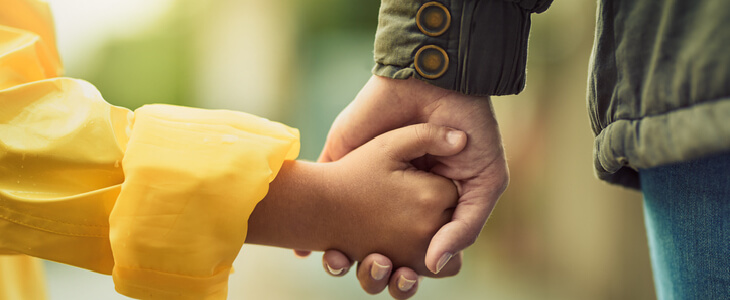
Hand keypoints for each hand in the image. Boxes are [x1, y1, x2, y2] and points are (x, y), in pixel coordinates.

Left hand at [249, 124, 465, 272]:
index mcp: (428, 209)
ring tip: (336, 261)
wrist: (441, 83)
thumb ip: (465, 227)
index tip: (402, 278)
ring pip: (343, 231)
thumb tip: (433, 265)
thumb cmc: (471, 131)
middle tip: (372, 268)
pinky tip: (302, 250)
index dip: (406, 272)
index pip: (413, 254)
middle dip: (370, 268)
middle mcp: (395, 200)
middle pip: (376, 249)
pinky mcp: (342, 159)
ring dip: (338, 255)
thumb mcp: (485, 183)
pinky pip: (321, 194)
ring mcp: (366, 180)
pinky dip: (307, 226)